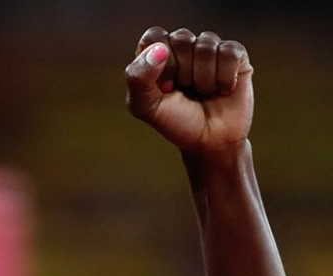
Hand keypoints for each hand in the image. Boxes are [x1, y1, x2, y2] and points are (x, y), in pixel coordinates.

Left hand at [125, 27, 252, 155]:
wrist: (210, 141)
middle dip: (182, 73)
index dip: (159, 62)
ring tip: (202, 93)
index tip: (164, 87)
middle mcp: (182, 45)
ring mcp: (209, 48)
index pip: (154, 36)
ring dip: (202, 79)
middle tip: (184, 91)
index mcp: (155, 53)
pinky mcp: (235, 55)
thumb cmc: (174, 121)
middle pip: (181, 39)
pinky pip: (230, 52)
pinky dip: (223, 78)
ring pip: (206, 46)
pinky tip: (221, 90)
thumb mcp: (145, 106)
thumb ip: (138, 78)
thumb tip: (159, 49)